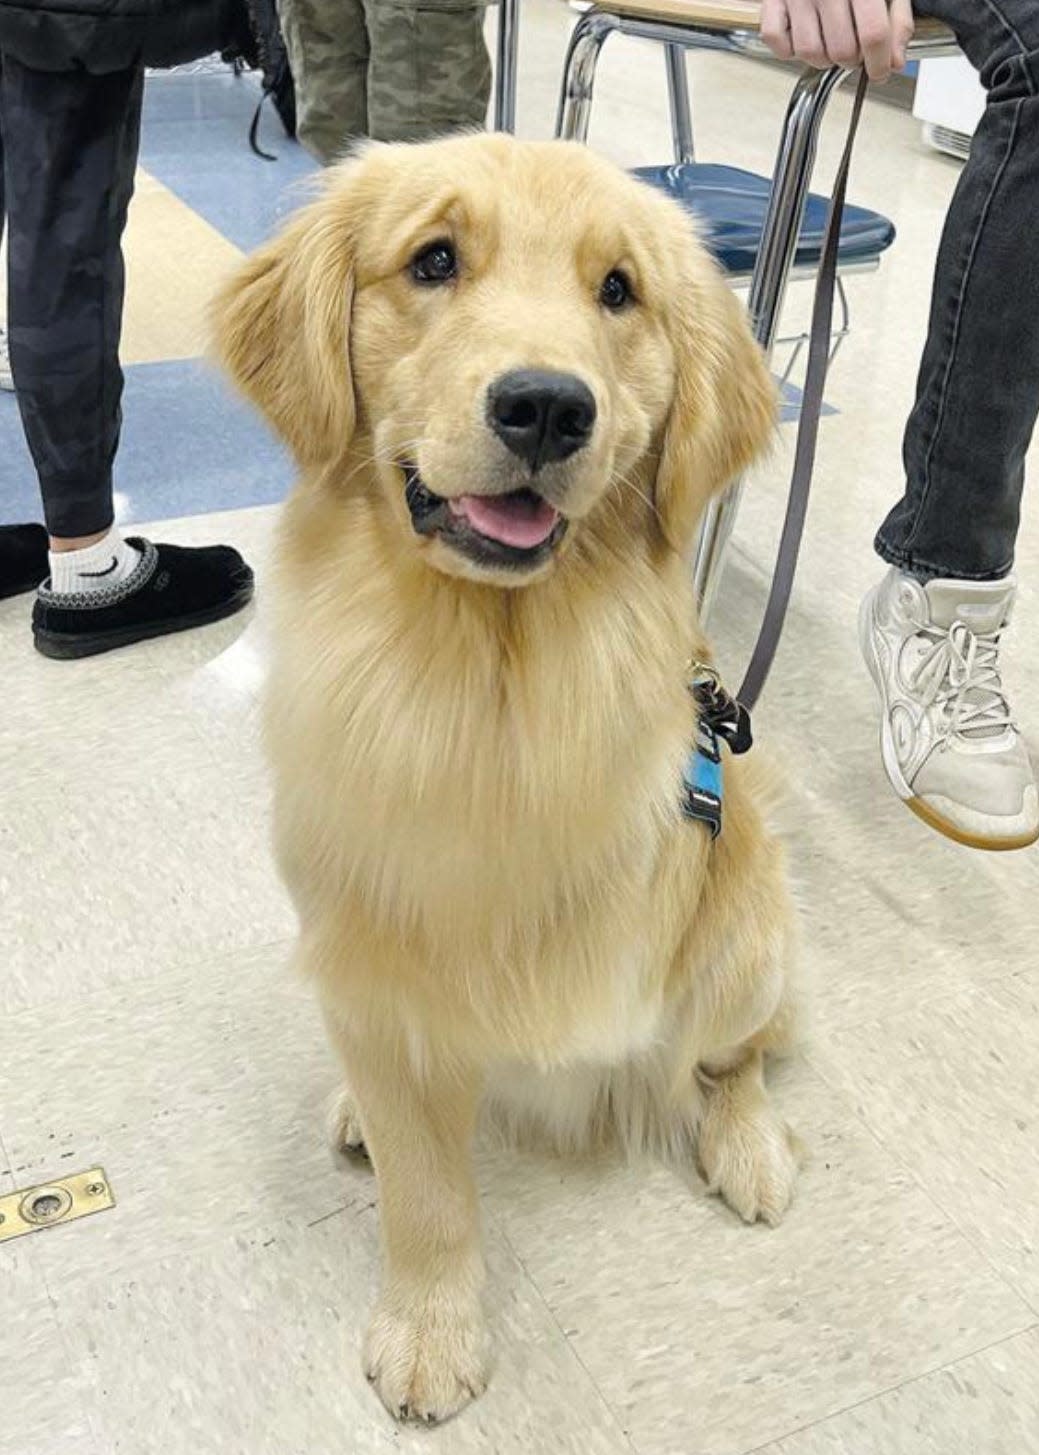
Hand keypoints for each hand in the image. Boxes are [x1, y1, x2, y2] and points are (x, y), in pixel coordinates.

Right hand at [760, 0, 914, 82]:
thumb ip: (897, 19)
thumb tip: (894, 60)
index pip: (873, 34)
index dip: (879, 62)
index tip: (879, 70)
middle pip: (842, 51)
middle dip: (852, 59)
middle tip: (855, 47)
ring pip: (810, 54)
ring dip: (823, 58)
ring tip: (830, 40)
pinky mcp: (773, 1)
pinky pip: (777, 43)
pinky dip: (789, 48)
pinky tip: (805, 34)